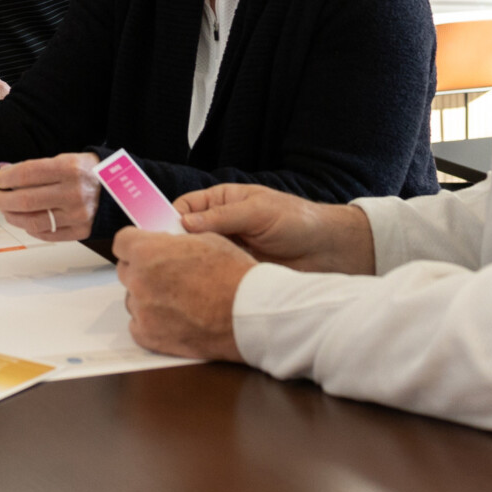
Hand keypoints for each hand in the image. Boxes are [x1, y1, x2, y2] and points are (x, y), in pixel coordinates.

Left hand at [0, 153, 100, 240]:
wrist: (121, 189)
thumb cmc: (89, 172)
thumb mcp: (65, 159)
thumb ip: (35, 168)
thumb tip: (5, 171)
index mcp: (69, 168)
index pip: (26, 174)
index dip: (6, 178)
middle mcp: (74, 193)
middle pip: (26, 200)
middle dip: (4, 199)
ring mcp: (79, 215)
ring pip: (33, 221)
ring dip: (12, 216)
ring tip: (7, 210)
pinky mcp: (82, 231)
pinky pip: (47, 234)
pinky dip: (31, 228)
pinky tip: (26, 220)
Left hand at [113, 227, 255, 360]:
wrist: (250, 313)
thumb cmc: (234, 276)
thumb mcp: (206, 239)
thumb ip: (174, 241)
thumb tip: (165, 243)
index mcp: (147, 251)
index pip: (122, 242)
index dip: (135, 245)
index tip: (145, 250)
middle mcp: (138, 279)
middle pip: (127, 271)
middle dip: (143, 271)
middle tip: (169, 277)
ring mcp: (142, 309)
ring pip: (134, 299)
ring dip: (148, 299)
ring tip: (179, 302)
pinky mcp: (149, 335)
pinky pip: (138, 326)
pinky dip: (152, 324)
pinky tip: (174, 320)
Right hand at [176, 184, 375, 274]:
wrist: (331, 252)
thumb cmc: (297, 221)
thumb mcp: (258, 211)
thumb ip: (222, 217)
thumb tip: (184, 223)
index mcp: (220, 203)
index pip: (183, 209)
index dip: (169, 221)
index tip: (159, 235)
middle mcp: (218, 227)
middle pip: (184, 236)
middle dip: (175, 246)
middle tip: (166, 259)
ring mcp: (226, 252)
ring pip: (196, 258)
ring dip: (190, 265)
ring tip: (181, 276)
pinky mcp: (234, 274)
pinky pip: (212, 277)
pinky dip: (205, 282)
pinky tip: (199, 288)